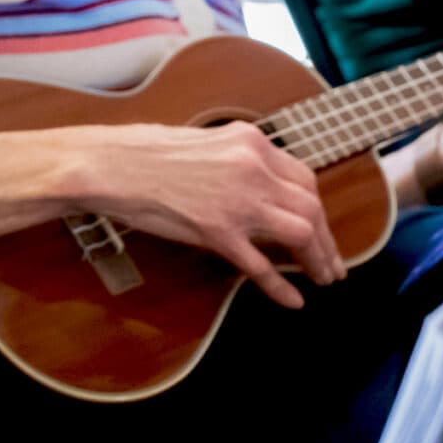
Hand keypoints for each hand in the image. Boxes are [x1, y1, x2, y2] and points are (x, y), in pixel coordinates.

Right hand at [76, 122, 344, 309]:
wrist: (110, 165)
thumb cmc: (144, 152)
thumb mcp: (205, 143)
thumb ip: (236, 161)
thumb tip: (256, 187)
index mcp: (250, 141)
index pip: (303, 177)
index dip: (317, 208)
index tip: (320, 228)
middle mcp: (253, 167)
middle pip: (311, 205)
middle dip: (326, 238)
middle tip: (332, 262)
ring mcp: (238, 200)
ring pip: (299, 232)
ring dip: (318, 259)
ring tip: (324, 278)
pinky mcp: (217, 231)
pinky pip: (261, 265)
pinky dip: (282, 286)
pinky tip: (294, 301)